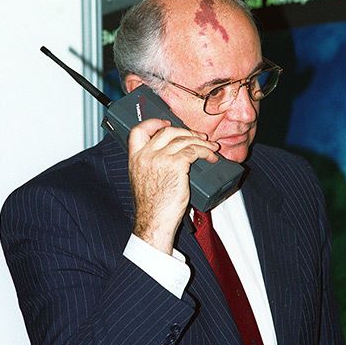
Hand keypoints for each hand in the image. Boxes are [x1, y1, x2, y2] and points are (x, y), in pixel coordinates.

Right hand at [128, 119, 218, 253]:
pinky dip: (205, 152)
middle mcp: (145, 155)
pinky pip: (194, 151)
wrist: (154, 221)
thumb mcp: (143, 180)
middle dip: (186, 131)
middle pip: (167, 131)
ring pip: (184, 140)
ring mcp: (160, 158)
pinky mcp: (175, 164)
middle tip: (197, 136)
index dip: (153, 123)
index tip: (165, 123)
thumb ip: (151, 165)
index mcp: (134, 158)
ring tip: (210, 148)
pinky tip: (210, 157)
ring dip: (201, 142)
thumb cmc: (152, 208)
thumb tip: (170, 157)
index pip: (138, 131)